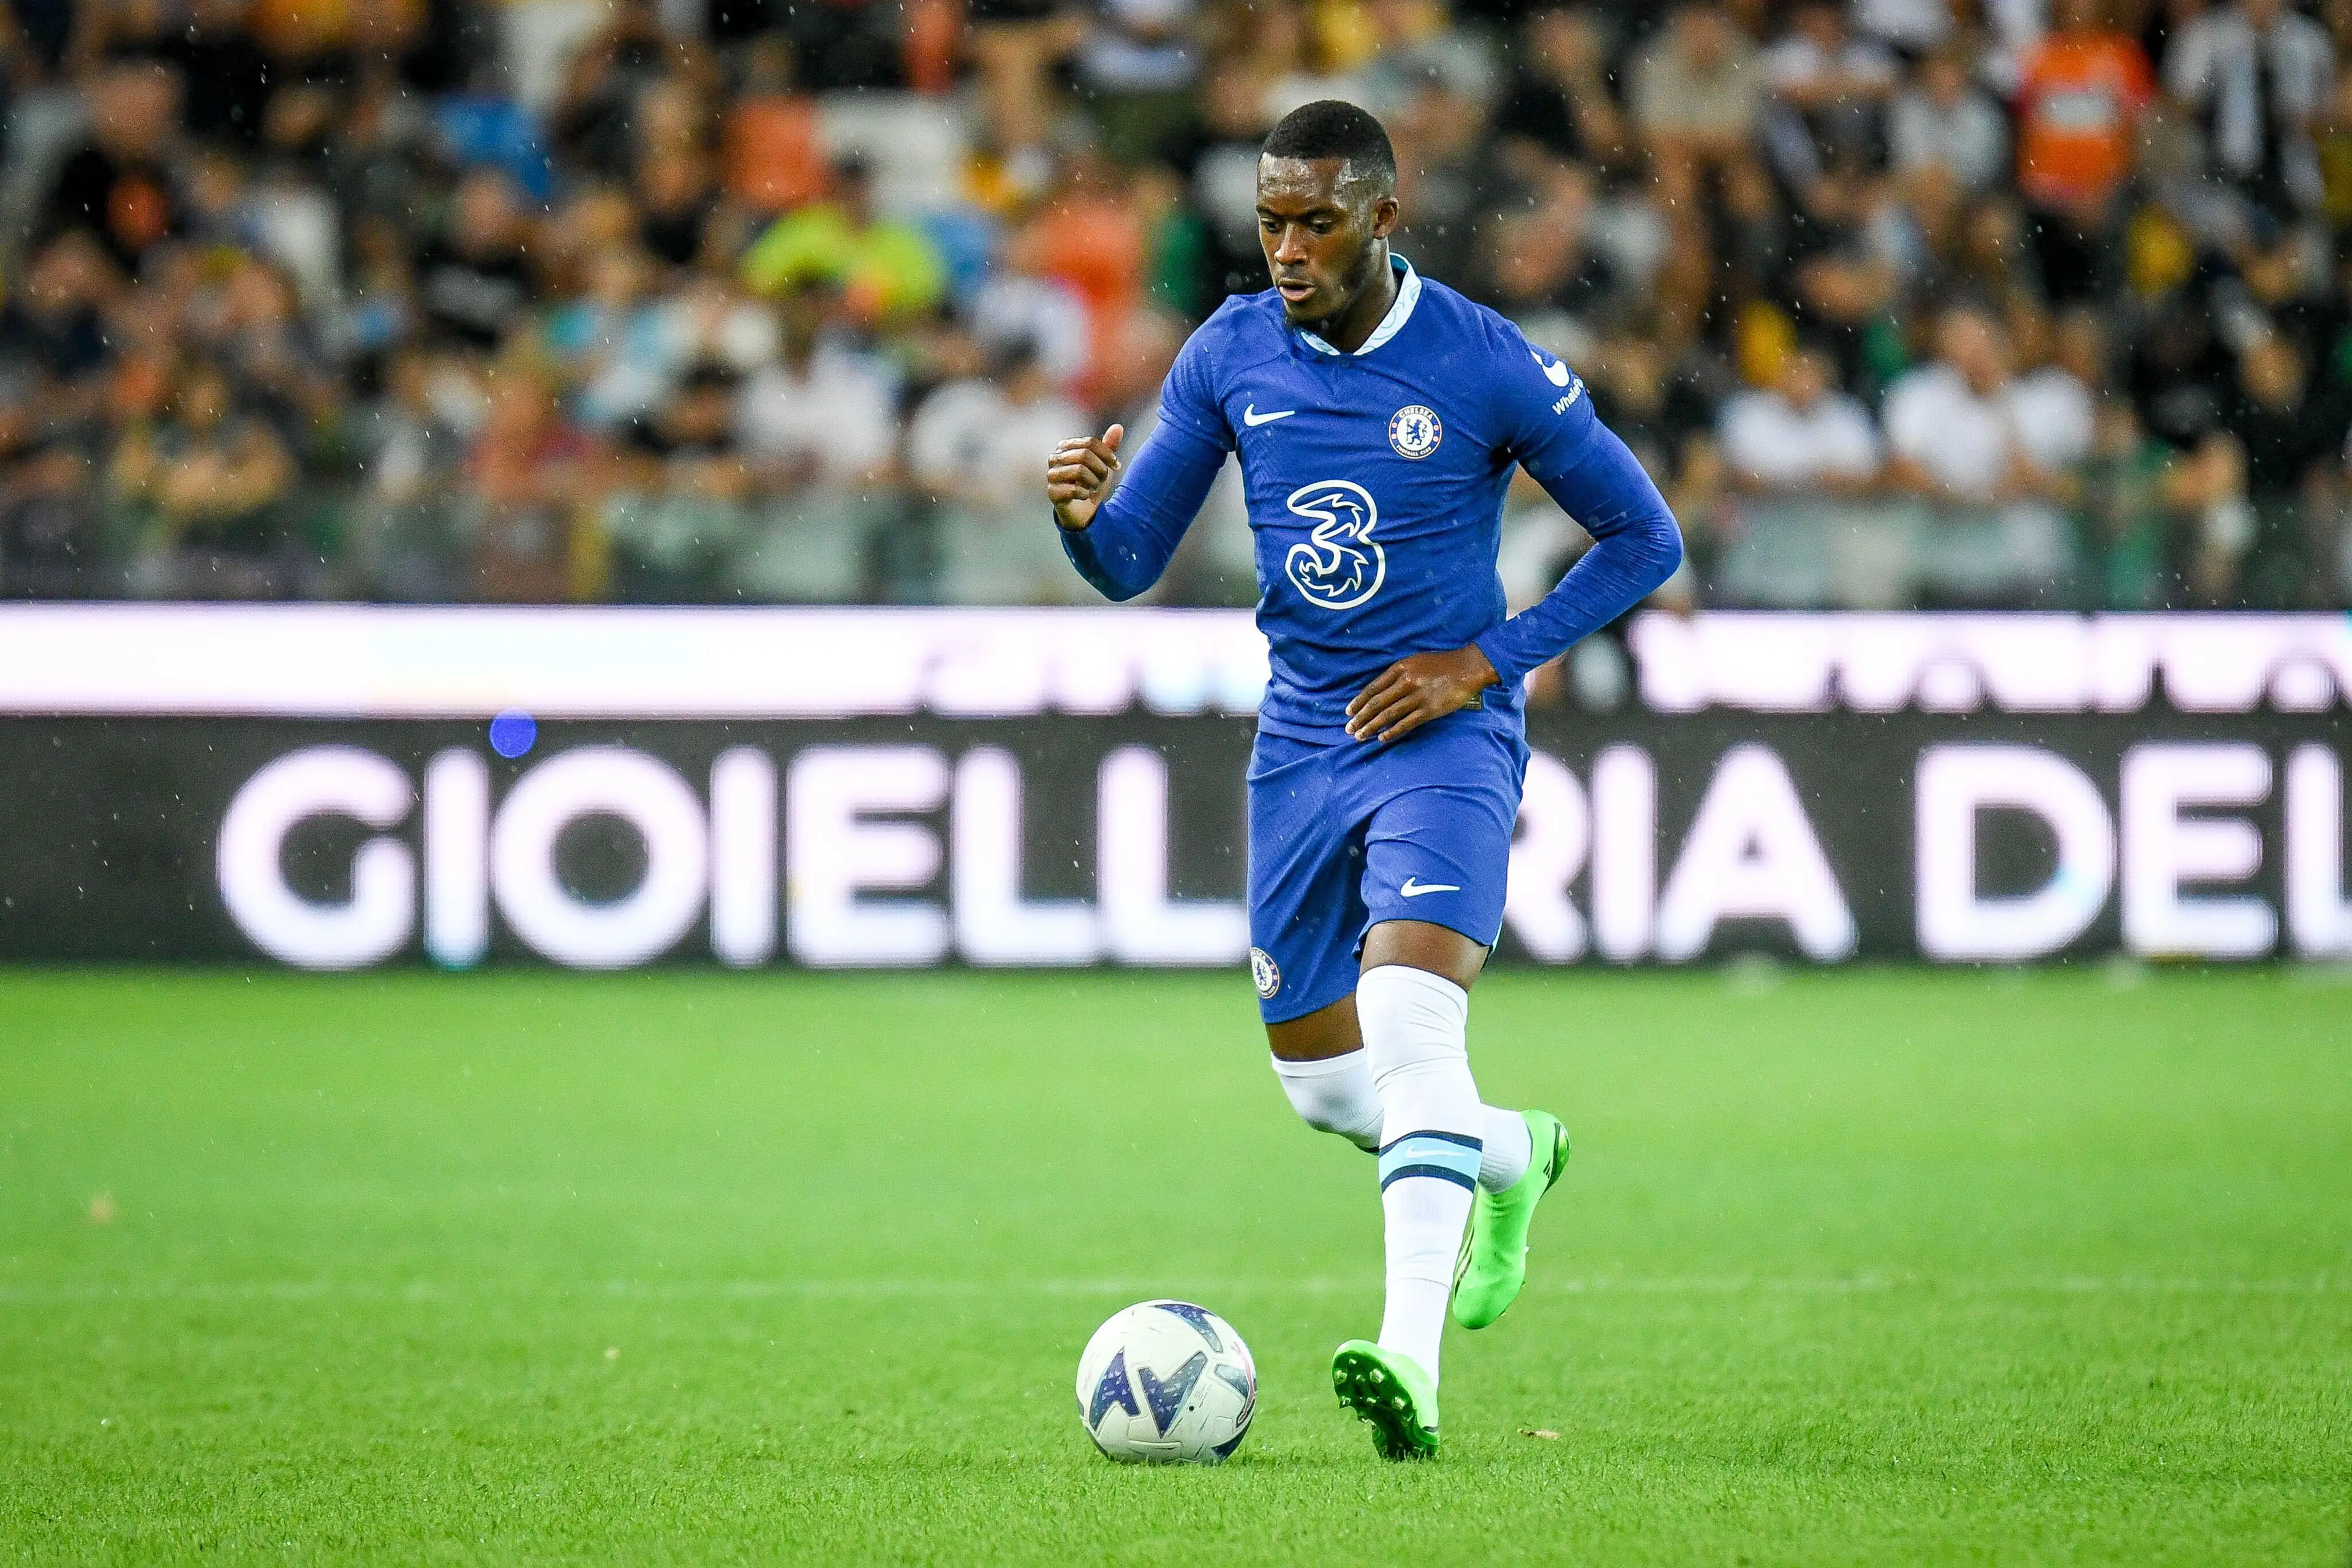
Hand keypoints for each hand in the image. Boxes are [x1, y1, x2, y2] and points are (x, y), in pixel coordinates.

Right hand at [1046, 424, 1123, 529]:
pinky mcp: (1052, 492)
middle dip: (1100, 469)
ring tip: (1093, 487)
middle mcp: (1055, 458)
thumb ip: (1109, 446)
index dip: (1107, 454)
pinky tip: (1085, 496)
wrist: (1083, 510)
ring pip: (1079, 470)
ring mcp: (1052, 475)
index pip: (1090, 442)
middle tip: (1103, 479)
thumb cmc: (1091, 482)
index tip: (1116, 466)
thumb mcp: (1103, 464)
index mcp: (1066, 446)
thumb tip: (1118, 427)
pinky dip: (1085, 494)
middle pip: (1084, 455)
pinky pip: (1073, 489)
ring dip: (1093, 482)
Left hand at [1345, 645, 1499, 742]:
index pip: (1373, 688)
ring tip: (1359, 736)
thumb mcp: (1415, 661)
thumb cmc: (1441, 664)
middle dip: (1360, 718)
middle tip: (1348, 729)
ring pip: (1388, 715)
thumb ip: (1397, 674)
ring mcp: (1418, 697)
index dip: (1359, 702)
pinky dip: (1392, 732)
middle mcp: (1406, 682)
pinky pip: (1406, 724)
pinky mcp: (1429, 710)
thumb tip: (1379, 692)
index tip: (1348, 712)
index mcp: (1400, 668)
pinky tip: (1381, 739)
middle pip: (1377, 704)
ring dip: (1371, 727)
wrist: (1468, 668)